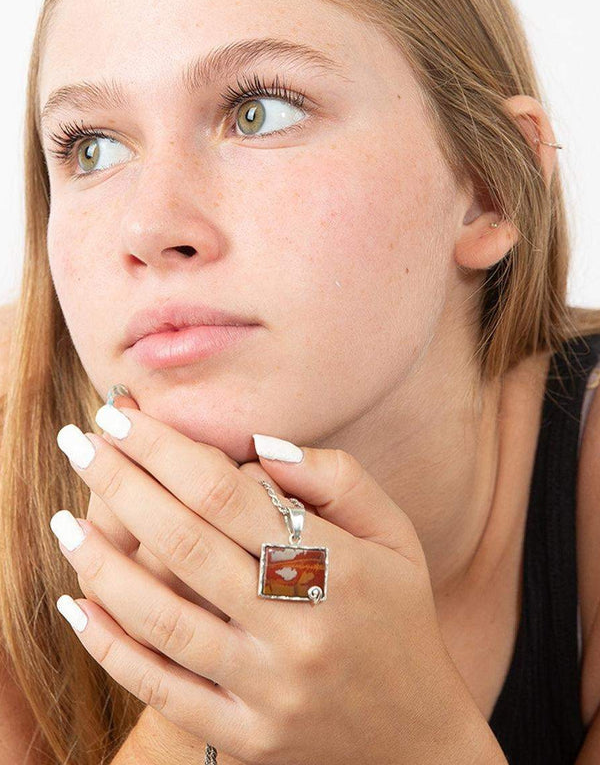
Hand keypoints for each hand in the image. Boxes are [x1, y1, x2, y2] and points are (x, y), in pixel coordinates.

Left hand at [52, 403, 489, 764]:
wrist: (415, 736)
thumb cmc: (399, 615)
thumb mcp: (394, 533)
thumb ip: (336, 477)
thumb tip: (258, 446)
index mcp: (335, 566)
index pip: (227, 493)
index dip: (166, 450)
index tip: (122, 419)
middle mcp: (297, 628)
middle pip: (184, 543)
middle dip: (120, 484)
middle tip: (78, 445)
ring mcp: (266, 689)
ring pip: (161, 619)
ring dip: (100, 564)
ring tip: (65, 523)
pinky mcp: (243, 736)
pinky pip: (160, 689)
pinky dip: (110, 647)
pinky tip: (76, 606)